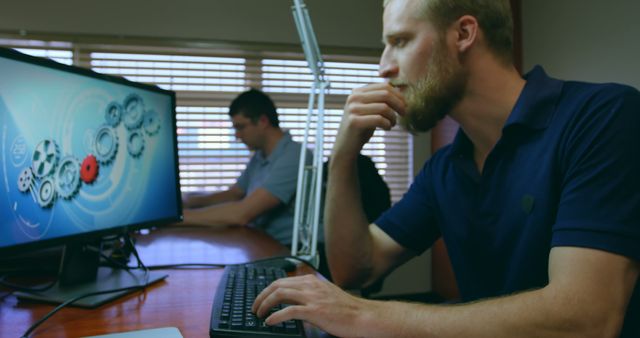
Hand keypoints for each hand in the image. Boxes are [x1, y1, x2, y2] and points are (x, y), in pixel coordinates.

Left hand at [252, 274, 376, 337]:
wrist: (362, 317)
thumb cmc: (347, 310)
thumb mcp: (326, 294)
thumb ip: (311, 294)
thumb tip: (295, 300)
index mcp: (312, 281)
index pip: (283, 280)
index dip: (268, 290)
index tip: (261, 299)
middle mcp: (310, 286)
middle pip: (277, 285)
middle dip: (261, 296)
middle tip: (255, 307)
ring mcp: (312, 297)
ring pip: (279, 295)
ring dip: (264, 305)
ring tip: (259, 315)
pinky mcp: (314, 311)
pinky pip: (288, 311)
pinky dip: (275, 316)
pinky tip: (270, 322)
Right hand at [334, 83, 405, 156]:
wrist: (346, 145)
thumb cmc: (362, 127)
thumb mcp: (369, 109)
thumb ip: (379, 99)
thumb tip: (400, 90)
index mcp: (358, 91)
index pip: (384, 86)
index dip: (398, 95)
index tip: (405, 105)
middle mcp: (354, 98)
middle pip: (385, 94)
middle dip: (399, 104)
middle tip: (404, 114)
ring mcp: (353, 109)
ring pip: (384, 108)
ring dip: (393, 117)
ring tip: (392, 124)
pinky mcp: (354, 122)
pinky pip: (379, 119)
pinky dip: (387, 124)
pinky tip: (387, 128)